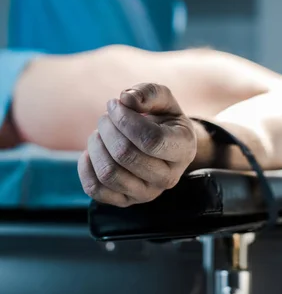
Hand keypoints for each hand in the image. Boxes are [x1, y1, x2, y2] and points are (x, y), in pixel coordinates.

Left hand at [78, 83, 196, 207]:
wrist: (163, 146)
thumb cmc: (162, 119)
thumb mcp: (164, 99)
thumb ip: (148, 92)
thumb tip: (126, 99)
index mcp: (183, 149)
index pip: (151, 140)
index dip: (125, 119)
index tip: (115, 104)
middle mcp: (168, 178)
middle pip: (125, 155)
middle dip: (108, 128)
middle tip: (106, 116)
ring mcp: (147, 194)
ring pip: (108, 173)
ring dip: (96, 145)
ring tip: (100, 131)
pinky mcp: (125, 202)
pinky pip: (95, 189)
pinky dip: (86, 166)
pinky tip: (94, 150)